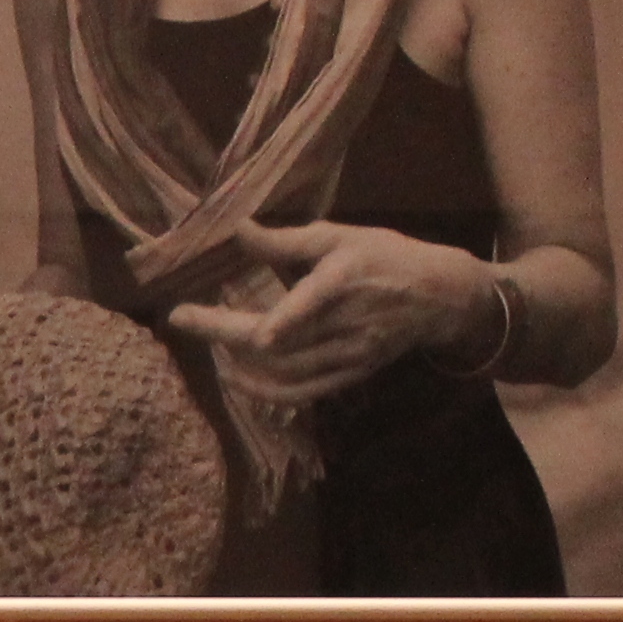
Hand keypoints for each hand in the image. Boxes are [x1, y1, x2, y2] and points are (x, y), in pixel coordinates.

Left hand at [166, 219, 498, 408]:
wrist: (441, 296)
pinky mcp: (352, 374)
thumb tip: (239, 229)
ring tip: (206, 340)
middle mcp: (344, 324)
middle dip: (220, 333)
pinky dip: (266, 391)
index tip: (197, 316)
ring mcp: (348, 355)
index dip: (251, 321)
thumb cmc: (387, 257)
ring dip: (237, 361)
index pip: (291, 309)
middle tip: (181, 318)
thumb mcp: (340, 237)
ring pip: (283, 372)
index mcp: (340, 284)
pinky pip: (303, 392)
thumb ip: (287, 241)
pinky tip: (237, 378)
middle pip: (273, 344)